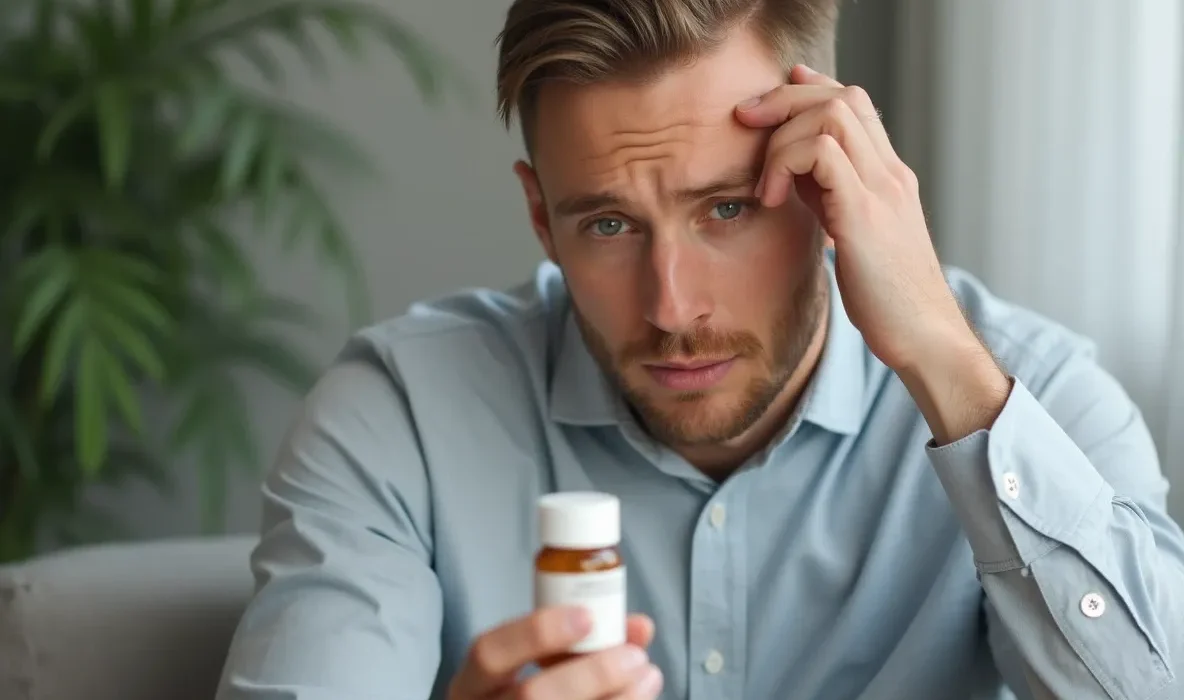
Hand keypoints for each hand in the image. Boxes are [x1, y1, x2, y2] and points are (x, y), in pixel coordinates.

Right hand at [447, 606, 662, 699]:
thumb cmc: (534, 696)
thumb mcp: (540, 667)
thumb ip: (581, 643)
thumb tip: (639, 628)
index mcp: (471, 687)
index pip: (488, 653)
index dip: (535, 632)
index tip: (586, 617)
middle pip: (531, 696)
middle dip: (591, 673)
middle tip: (634, 656)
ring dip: (617, 699)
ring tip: (649, 676)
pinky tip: (640, 698)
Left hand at [734, 64, 969, 372]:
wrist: (924, 337)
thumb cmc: (886, 297)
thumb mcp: (852, 235)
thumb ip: (828, 198)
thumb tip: (791, 175)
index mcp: (888, 177)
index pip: (854, 104)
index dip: (810, 90)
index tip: (769, 102)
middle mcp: (890, 174)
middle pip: (841, 97)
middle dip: (783, 100)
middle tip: (745, 122)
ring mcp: (883, 190)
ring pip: (831, 115)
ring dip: (782, 138)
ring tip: (765, 184)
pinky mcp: (865, 214)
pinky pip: (823, 154)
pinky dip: (786, 163)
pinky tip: (773, 199)